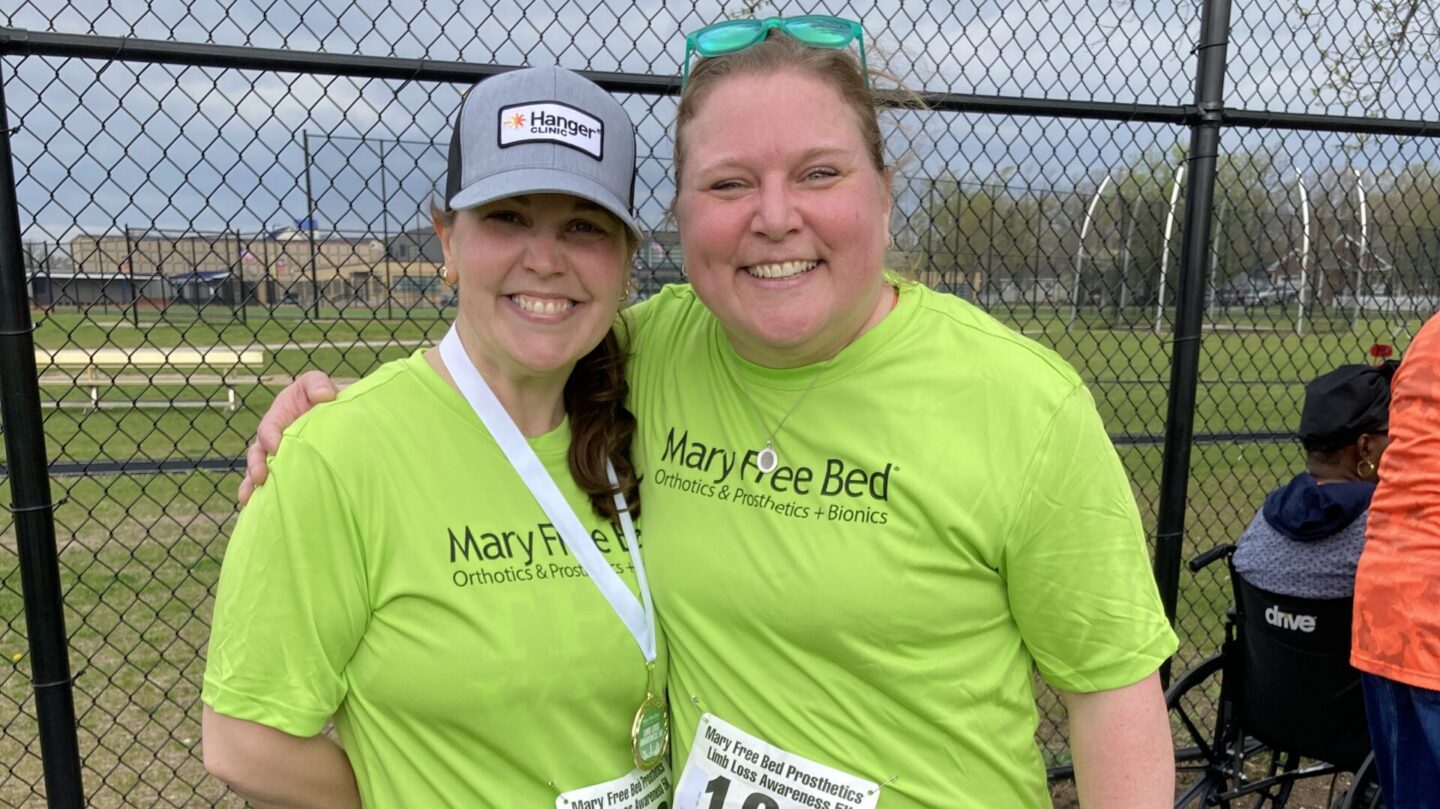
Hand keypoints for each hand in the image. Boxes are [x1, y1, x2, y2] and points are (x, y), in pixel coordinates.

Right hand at [238, 371, 338, 504]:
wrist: (331, 415)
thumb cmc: (320, 396)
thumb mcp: (316, 384)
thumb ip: (317, 384)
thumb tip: (324, 396)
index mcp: (277, 419)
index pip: (268, 428)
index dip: (270, 437)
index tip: (277, 447)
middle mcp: (272, 441)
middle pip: (257, 454)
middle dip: (256, 466)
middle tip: (260, 478)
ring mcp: (276, 458)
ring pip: (258, 473)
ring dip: (252, 486)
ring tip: (249, 500)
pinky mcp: (285, 471)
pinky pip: (271, 486)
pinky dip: (263, 498)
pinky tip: (260, 511)